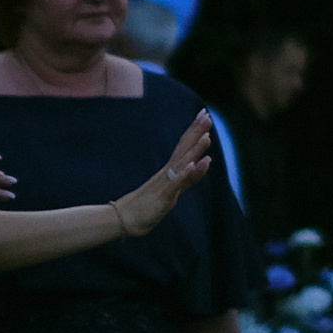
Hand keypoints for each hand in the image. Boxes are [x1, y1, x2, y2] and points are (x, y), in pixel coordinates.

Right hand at [114, 112, 214, 239]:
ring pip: (182, 164)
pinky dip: (184, 174)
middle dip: (196, 132)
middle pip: (184, 149)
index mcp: (171, 170)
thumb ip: (190, 176)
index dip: (195, 130)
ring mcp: (165, 183)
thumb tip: (205, 161)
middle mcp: (168, 173)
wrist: (125, 218)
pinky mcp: (163, 197)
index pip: (185, 146)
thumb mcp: (175, 188)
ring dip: (194, 150)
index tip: (204, 114)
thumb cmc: (149, 203)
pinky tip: (192, 164)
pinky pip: (175, 184)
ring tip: (207, 136)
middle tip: (206, 115)